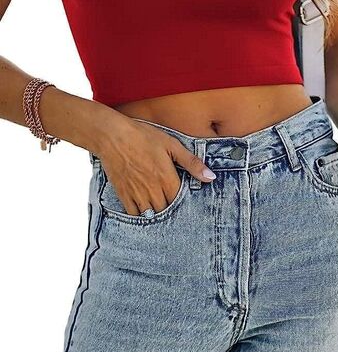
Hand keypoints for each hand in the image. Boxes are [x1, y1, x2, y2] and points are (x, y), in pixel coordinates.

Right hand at [95, 115, 216, 215]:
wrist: (112, 136)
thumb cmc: (143, 136)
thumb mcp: (171, 145)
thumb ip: (192, 163)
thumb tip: (210, 177)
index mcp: (167, 179)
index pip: (181, 201)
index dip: (185, 202)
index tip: (186, 200)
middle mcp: (153, 190)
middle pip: (167, 210)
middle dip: (172, 209)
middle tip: (174, 205)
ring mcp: (137, 194)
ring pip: (151, 215)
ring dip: (158, 214)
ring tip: (162, 209)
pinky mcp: (123, 194)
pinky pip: (134, 214)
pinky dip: (141, 215)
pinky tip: (145, 210)